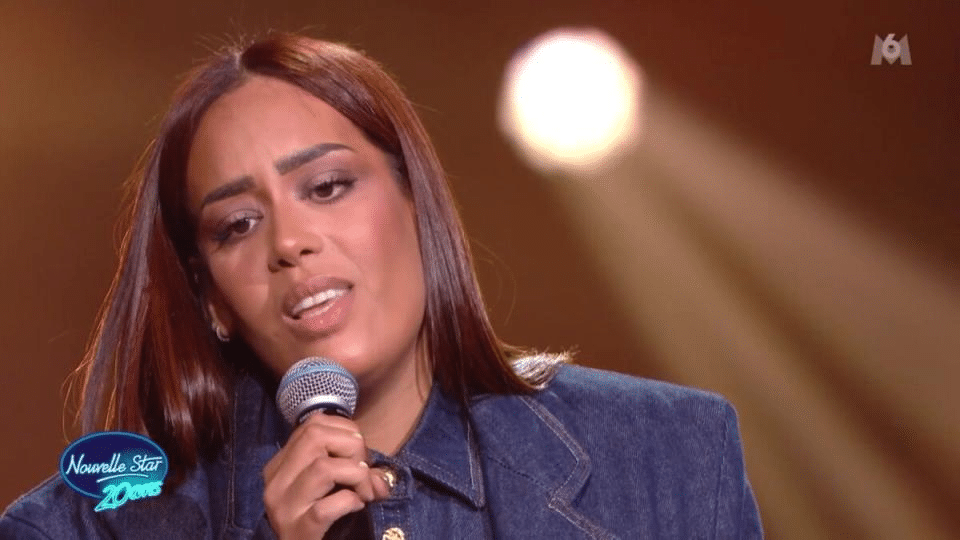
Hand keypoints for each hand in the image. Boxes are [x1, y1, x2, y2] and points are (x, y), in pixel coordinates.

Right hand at [262, 413, 391, 538]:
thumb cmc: (320, 521)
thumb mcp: (330, 487)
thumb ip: (350, 468)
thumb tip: (382, 474)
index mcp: (280, 464)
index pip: (314, 424)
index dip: (347, 432)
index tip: (360, 455)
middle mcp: (276, 482)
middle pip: (315, 436)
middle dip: (352, 448)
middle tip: (364, 474)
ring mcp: (284, 507)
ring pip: (322, 467)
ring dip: (356, 475)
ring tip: (365, 492)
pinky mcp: (298, 530)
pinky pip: (327, 507)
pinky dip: (350, 502)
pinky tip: (357, 507)